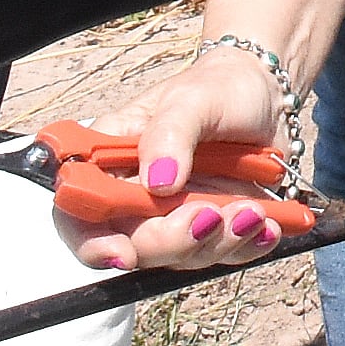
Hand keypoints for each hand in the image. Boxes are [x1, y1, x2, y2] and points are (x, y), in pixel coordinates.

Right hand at [72, 45, 296, 273]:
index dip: (90, 241)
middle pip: (132, 246)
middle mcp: (136, 198)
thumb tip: (158, 183)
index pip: (78, 214)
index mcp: (110, 163)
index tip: (122, 252)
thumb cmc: (218, 88)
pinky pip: (223, 254)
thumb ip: (169, 135)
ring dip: (218, 242)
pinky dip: (247, 245)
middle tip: (211, 216)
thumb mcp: (192, 99)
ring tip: (252, 210)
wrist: (266, 95)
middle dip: (171, 241)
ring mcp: (175, 217)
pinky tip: (266, 225)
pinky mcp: (213, 229)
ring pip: (180, 256)